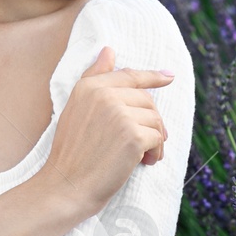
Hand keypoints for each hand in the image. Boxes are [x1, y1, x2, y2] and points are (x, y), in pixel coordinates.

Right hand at [40, 46, 171, 216]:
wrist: (66, 186)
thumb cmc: (72, 153)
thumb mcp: (76, 109)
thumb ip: (94, 78)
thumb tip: (108, 49)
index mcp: (89, 87)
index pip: (129, 76)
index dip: (152, 76)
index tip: (169, 77)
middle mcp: (103, 94)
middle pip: (147, 100)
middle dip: (150, 122)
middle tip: (145, 144)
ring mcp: (119, 114)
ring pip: (155, 120)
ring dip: (154, 140)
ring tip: (142, 157)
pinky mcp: (132, 135)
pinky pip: (158, 138)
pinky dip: (155, 152)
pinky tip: (143, 163)